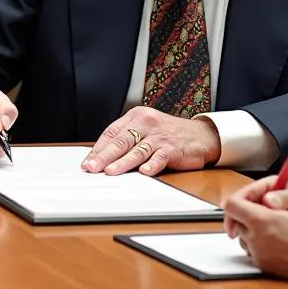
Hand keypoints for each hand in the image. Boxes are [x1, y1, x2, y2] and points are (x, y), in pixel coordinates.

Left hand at [82, 108, 220, 175]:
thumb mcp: (146, 129)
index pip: (112, 132)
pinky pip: (160, 157)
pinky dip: (152, 165)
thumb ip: (128, 139)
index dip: (98, 148)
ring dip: (122, 162)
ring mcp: (159, 136)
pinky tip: (144, 172)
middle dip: (104, 156)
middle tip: (92, 167)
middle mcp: (146, 123)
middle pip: (121, 140)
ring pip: (137, 150)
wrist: (200, 134)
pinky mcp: (173, 148)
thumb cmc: (168, 134)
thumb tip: (103, 157)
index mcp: (136, 116)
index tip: (87, 161)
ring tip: (110, 172)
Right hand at [223, 176, 287, 238]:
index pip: (246, 192)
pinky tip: (258, 244)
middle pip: (244, 206)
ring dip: (246, 228)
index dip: (236, 204)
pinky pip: (259, 227)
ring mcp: (270, 209)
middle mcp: (267, 196)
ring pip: (250, 218)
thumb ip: (285, 199)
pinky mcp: (274, 221)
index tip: (232, 216)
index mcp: (271, 185)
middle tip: (233, 234)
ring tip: (247, 240)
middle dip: (238, 219)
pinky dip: (256, 235)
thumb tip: (267, 200)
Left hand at [224, 195, 287, 284]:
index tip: (240, 202)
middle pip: (236, 222)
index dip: (236, 201)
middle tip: (260, 215)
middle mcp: (256, 238)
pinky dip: (258, 247)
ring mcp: (259, 254)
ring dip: (251, 233)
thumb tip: (249, 203)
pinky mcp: (263, 266)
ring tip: (271, 230)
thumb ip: (264, 205)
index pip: (232, 205)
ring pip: (243, 238)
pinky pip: (252, 252)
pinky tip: (274, 243)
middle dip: (245, 218)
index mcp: (261, 220)